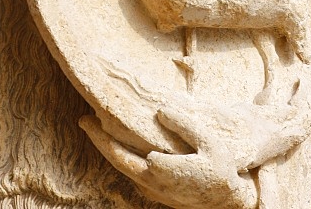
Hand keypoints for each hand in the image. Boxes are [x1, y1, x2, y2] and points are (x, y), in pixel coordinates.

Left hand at [80, 106, 258, 208]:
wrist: (227, 199)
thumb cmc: (220, 167)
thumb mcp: (209, 142)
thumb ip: (184, 126)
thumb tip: (160, 112)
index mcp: (163, 170)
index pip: (125, 154)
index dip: (108, 137)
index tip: (93, 118)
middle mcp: (153, 183)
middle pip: (118, 161)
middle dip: (99, 140)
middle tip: (83, 119)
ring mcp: (153, 190)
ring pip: (123, 168)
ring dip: (108, 148)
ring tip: (94, 126)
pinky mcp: (156, 192)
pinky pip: (132, 172)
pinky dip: (121, 155)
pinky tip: (117, 141)